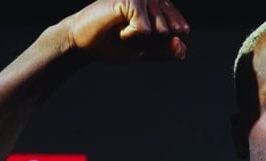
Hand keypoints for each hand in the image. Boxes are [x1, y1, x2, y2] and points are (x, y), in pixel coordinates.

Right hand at [64, 0, 189, 63]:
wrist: (84, 43)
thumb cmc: (112, 44)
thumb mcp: (145, 50)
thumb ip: (165, 50)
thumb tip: (182, 45)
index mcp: (157, 4)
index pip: (179, 27)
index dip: (164, 41)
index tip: (141, 35)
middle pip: (172, 30)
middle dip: (152, 40)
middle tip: (129, 32)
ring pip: (160, 29)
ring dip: (140, 39)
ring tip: (122, 28)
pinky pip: (145, 29)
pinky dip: (131, 36)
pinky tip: (117, 27)